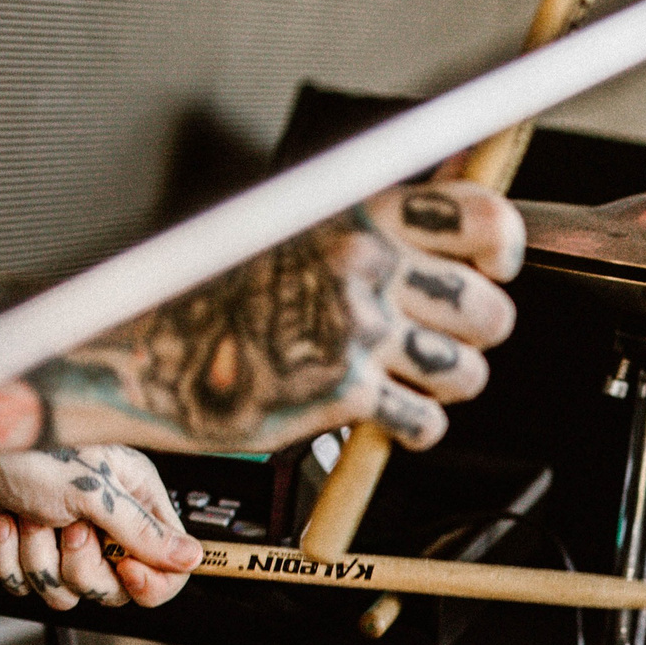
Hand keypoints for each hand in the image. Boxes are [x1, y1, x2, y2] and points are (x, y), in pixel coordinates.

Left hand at [0, 446, 200, 610]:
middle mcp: (103, 522)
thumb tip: (193, 558)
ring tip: (27, 517)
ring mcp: (61, 539)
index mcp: (134, 500)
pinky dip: (7, 557)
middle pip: (115, 587)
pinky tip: (2, 522)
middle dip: (82, 566)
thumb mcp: (92, 491)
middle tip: (67, 530)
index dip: (151, 580)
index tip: (126, 570)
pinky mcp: (23, 549)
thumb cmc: (25, 447)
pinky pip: (25, 584)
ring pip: (67, 591)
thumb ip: (144, 532)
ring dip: (38, 558)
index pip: (169, 564)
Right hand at [17, 182, 523, 455]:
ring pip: (468, 372)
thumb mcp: (299, 230)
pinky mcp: (343, 394)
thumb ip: (380, 227)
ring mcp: (354, 331)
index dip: (500, 248)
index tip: (490, 266)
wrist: (145, 351)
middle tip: (430, 337)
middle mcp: (363, 267)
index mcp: (358, 216)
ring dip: (444, 383)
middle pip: (489, 311)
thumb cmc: (222, 293)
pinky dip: (411, 428)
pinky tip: (377, 412)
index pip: (482, 218)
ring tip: (400, 375)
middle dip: (471, 334)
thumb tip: (464, 221)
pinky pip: (426, 423)